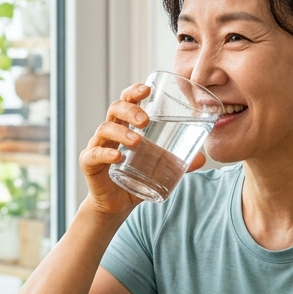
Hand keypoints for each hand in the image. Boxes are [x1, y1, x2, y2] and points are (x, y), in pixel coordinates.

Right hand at [80, 83, 205, 215]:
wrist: (117, 204)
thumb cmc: (136, 178)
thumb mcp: (159, 168)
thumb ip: (178, 162)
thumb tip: (203, 158)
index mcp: (126, 126)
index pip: (127, 101)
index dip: (134, 92)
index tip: (147, 89)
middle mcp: (110, 132)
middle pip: (115, 109)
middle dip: (130, 110)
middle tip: (146, 120)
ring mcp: (97, 146)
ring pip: (105, 129)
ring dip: (121, 132)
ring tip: (137, 141)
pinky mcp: (89, 164)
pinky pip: (93, 155)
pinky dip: (105, 154)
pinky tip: (117, 157)